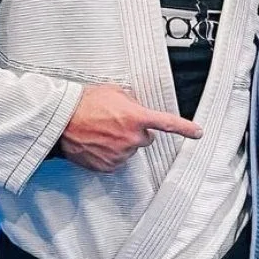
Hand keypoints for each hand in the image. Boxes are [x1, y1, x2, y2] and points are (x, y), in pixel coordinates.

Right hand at [58, 84, 201, 172]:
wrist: (60, 122)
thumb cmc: (83, 104)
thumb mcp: (113, 92)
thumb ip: (131, 101)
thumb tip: (136, 108)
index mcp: (136, 117)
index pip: (167, 123)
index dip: (185, 128)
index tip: (198, 133)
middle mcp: (132, 138)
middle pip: (144, 139)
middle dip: (134, 132)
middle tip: (114, 123)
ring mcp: (120, 154)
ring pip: (129, 150)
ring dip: (120, 143)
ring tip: (100, 132)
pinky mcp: (109, 166)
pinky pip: (116, 161)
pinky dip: (109, 154)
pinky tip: (96, 143)